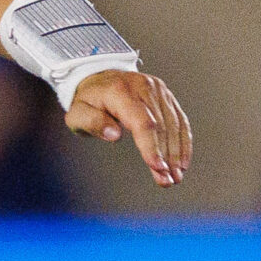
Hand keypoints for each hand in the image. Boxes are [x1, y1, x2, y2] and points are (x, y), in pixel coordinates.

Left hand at [68, 69, 190, 187]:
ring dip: (177, 153)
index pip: (142, 121)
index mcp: (121, 91)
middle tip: (168, 180)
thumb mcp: (77, 114)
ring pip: (174, 124)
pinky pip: (179, 120)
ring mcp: (158, 90)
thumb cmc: (87, 101)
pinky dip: (183, 142)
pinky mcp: (166, 96)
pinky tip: (182, 162)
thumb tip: (114, 135)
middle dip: (166, 156)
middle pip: (161, 125)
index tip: (157, 167)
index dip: (151, 146)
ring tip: (176, 176)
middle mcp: (144, 87)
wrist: (98, 80)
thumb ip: (92, 123)